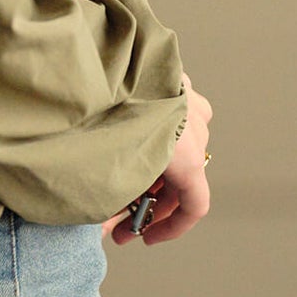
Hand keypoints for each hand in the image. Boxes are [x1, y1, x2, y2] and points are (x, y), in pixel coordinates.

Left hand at [102, 74, 212, 247]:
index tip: (145, 238)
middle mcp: (195, 126)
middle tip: (115, 212)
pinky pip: (170, 109)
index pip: (195, 205)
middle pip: (183, 175)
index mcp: (188, 156)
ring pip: (179, 141)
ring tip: (115, 173)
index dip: (171, 229)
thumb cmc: (104, 118)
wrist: (101, 58)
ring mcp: (185, 96)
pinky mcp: (169, 74)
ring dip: (152, 163)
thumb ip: (111, 201)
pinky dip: (151, 131)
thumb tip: (102, 226)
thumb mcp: (108, 171)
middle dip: (149, 199)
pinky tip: (119, 135)